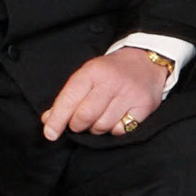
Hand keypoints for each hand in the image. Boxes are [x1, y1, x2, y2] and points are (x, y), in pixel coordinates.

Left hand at [42, 46, 169, 140]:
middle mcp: (112, 82)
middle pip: (85, 116)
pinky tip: (116, 118)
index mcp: (93, 71)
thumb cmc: (111, 72)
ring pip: (102, 126)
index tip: (50, 134)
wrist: (147, 62)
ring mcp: (130, 94)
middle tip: (79, 122)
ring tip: (99, 118)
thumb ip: (67, 98)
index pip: (69, 98)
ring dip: (96, 128)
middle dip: (77, 125)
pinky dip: (115, 129)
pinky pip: (121, 130)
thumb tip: (48, 121)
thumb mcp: (87, 75)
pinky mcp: (144, 106)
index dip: (57, 119)